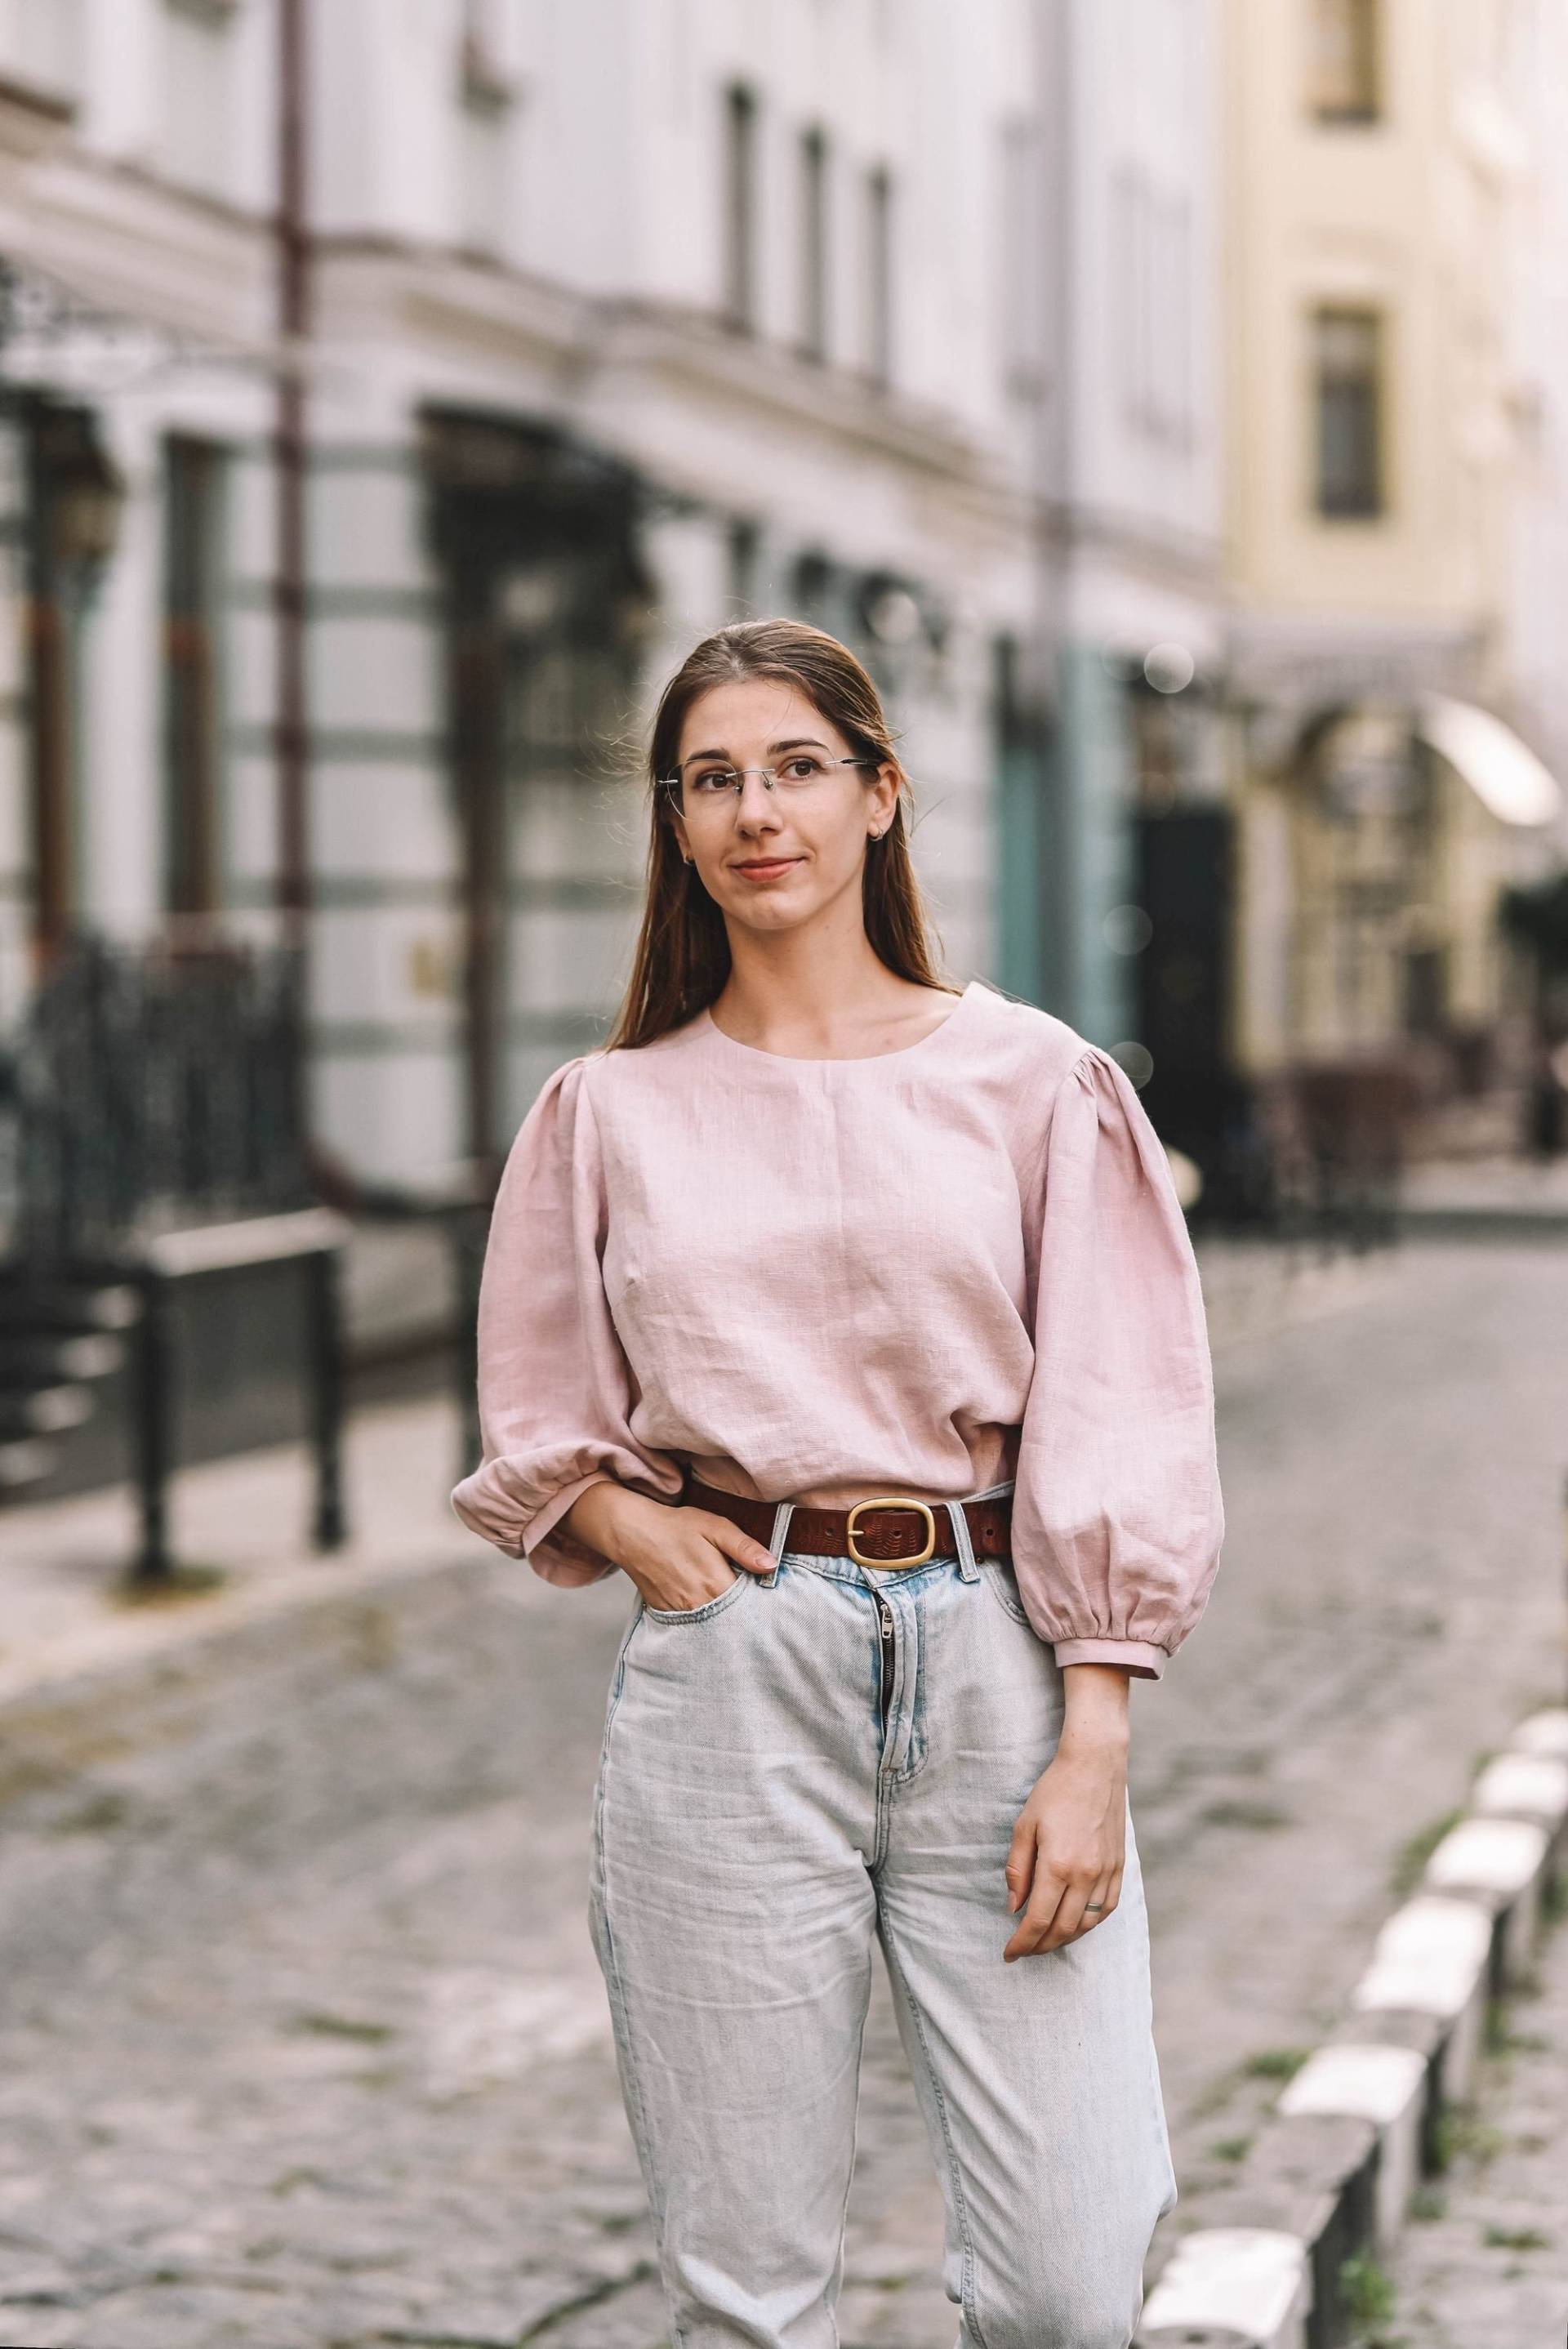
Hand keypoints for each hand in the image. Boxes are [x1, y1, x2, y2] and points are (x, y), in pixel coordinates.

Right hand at [562, 1484, 775, 1613]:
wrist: (632, 1533)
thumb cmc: (676, 1526)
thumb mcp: (715, 1527)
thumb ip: (744, 1547)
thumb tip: (771, 1565)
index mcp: (715, 1583)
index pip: (750, 1606)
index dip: (760, 1602)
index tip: (768, 1598)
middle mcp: (698, 1605)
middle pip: (733, 1620)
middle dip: (745, 1615)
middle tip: (753, 1605)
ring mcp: (681, 1614)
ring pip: (713, 1626)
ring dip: (725, 1620)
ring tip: (733, 1608)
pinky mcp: (666, 1615)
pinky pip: (693, 1626)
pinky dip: (705, 1622)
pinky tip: (710, 1610)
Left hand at [1002, 1665, 1130, 1959]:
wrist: (1095, 1765)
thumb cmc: (1055, 1791)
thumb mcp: (1025, 1826)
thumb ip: (1018, 1869)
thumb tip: (1014, 1907)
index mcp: (1058, 1865)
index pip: (1037, 1920)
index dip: (1021, 1943)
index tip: (1009, 1954)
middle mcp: (1086, 1875)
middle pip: (1062, 1929)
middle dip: (1040, 1946)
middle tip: (1024, 1950)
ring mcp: (1107, 1872)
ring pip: (1087, 1924)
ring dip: (1064, 1938)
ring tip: (1045, 1940)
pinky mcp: (1120, 1867)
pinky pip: (1106, 1909)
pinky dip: (1090, 1923)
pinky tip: (1076, 1924)